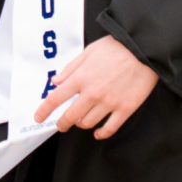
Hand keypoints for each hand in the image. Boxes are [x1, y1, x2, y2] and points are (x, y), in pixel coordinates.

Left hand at [34, 34, 157, 139]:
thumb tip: (55, 82)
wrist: (143, 50)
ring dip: (80, 124)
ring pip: (88, 123)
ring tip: (79, 122)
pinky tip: (97, 133)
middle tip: (60, 125)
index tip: (38, 117)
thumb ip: (70, 69)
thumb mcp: (87, 52)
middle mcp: (92, 93)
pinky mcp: (125, 109)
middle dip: (61, 123)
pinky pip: (110, 128)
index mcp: (80, 78)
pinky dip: (101, 133)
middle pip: (70, 116)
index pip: (55, 99)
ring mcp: (109, 103)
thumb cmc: (115, 48)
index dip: (43, 111)